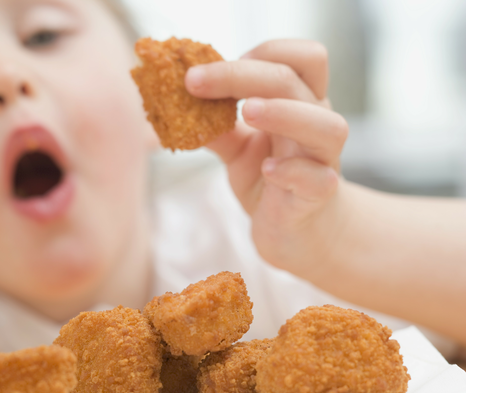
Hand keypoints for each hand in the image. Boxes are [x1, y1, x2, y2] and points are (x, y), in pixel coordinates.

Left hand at [185, 40, 349, 276]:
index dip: (263, 52)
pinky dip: (293, 170)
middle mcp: (316, 122)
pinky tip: (267, 169)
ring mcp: (323, 159)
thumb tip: (175, 103)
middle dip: (242, 74)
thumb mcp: (236, 148)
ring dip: (284, 113)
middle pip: (297, 79)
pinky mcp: (319, 196)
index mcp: (300, 102)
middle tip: (195, 82)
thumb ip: (214, 124)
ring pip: (327, 125)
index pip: (300, 57)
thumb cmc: (271, 179)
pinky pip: (319, 179)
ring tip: (245, 112)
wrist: (294, 231)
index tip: (218, 68)